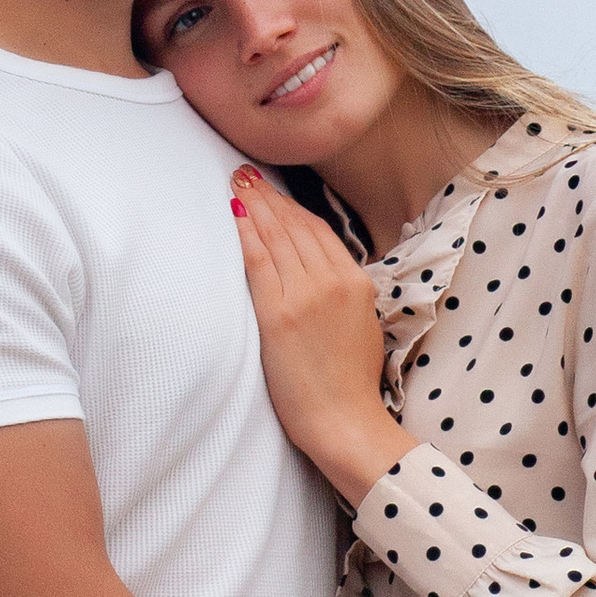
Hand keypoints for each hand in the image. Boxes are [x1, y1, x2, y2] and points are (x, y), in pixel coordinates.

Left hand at [230, 165, 408, 502]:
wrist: (345, 421)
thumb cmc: (350, 382)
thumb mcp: (362, 324)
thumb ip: (342, 291)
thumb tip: (318, 268)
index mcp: (358, 282)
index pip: (319, 231)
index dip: (291, 207)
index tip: (272, 191)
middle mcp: (333, 281)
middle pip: (295, 227)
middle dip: (268, 197)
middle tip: (245, 174)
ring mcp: (306, 295)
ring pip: (276, 238)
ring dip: (254, 206)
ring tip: (236, 184)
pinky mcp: (279, 314)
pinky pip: (259, 262)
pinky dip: (246, 234)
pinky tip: (233, 215)